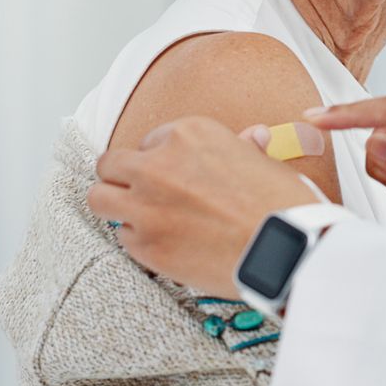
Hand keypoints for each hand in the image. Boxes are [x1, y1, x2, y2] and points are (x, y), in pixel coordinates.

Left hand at [87, 116, 324, 296]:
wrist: (286, 251)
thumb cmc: (284, 205)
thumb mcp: (266, 163)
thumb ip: (244, 148)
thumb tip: (252, 137)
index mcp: (189, 134)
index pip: (150, 141)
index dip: (161, 160)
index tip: (174, 176)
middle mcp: (159, 164)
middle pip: (110, 164)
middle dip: (123, 177)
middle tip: (141, 192)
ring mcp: (147, 205)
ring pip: (99, 197)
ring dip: (116, 204)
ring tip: (137, 215)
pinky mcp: (145, 244)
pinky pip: (122, 236)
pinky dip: (139, 241)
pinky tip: (165, 244)